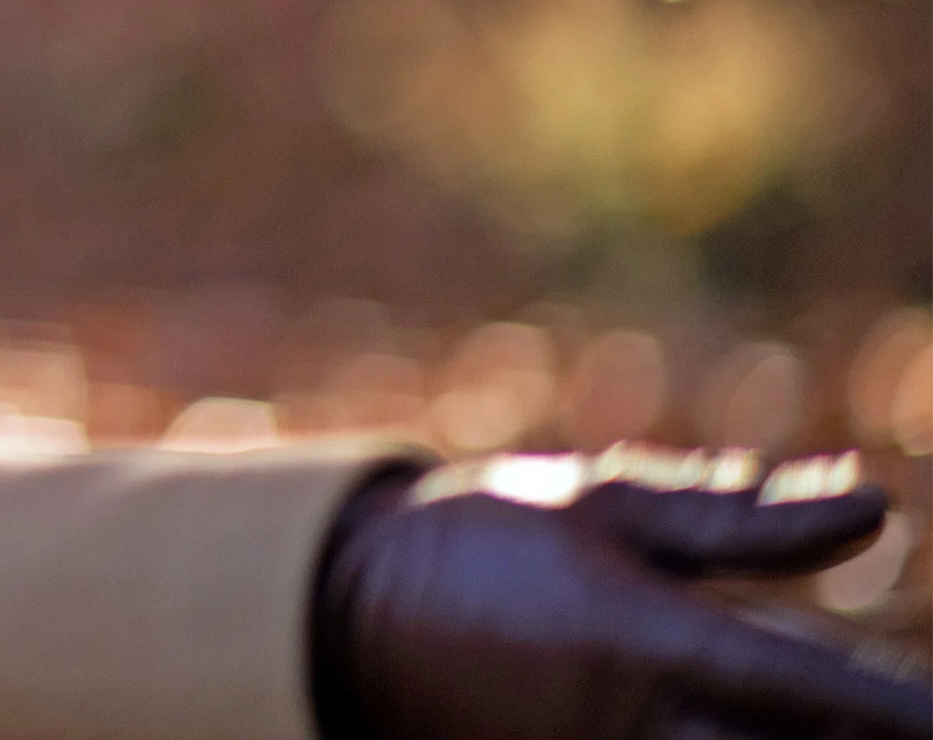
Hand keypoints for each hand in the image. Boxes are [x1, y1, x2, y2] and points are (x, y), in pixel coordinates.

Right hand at [316, 451, 932, 739]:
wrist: (345, 618)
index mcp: (647, 637)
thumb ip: (740, 522)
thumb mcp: (602, 509)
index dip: (906, 712)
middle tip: (910, 717)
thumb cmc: (484, 544)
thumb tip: (874, 505)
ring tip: (850, 723)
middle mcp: (635, 725)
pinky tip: (759, 737)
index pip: (817, 691)